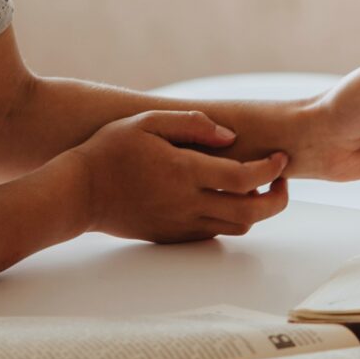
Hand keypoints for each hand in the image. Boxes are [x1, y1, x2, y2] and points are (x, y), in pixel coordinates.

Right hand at [71, 109, 289, 242]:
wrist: (77, 193)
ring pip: (236, 227)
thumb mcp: (147, 121)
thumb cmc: (109, 151)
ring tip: (256, 188)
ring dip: (255, 210)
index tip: (281, 159)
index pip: (245, 178)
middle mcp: (187, 203)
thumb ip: (192, 124)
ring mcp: (180, 224)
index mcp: (185, 172)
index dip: (271, 169)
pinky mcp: (171, 236)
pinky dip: (230, 220)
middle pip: (251, 211)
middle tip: (282, 180)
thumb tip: (230, 136)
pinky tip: (225, 200)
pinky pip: (213, 233)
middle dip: (277, 198)